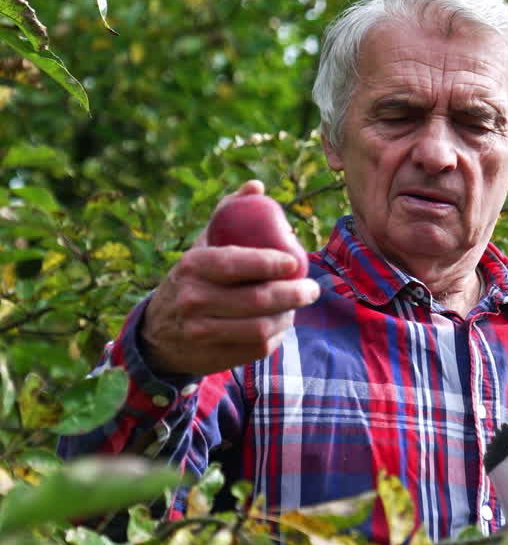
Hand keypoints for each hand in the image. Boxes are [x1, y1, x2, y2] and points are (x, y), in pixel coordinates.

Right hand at [140, 182, 319, 376]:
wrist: (159, 332)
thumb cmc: (192, 280)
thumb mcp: (201, 247)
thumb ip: (227, 215)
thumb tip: (256, 187)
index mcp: (192, 266)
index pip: (236, 263)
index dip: (271, 263)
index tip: (296, 261)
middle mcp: (193, 299)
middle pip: (256, 300)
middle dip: (292, 294)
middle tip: (312, 288)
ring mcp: (202, 332)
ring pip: (260, 327)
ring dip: (288, 317)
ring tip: (298, 305)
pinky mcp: (214, 357)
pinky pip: (257, 348)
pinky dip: (277, 336)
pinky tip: (282, 324)